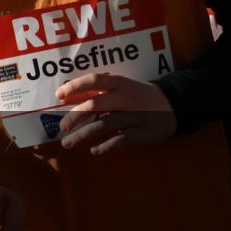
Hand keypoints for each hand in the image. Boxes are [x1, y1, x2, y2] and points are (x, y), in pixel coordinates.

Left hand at [56, 72, 176, 154]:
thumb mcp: (120, 87)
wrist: (171, 105)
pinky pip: (120, 140)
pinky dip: (105, 146)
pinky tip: (94, 150)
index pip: (94, 80)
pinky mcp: (142, 133)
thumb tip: (66, 97)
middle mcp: (125, 98)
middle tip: (61, 128)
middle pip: (95, 105)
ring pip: (104, 125)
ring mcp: (134, 116)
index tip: (59, 96)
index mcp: (118, 83)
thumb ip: (97, 91)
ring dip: (83, 135)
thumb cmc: (136, 95)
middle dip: (75, 116)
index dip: (75, 86)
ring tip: (68, 143)